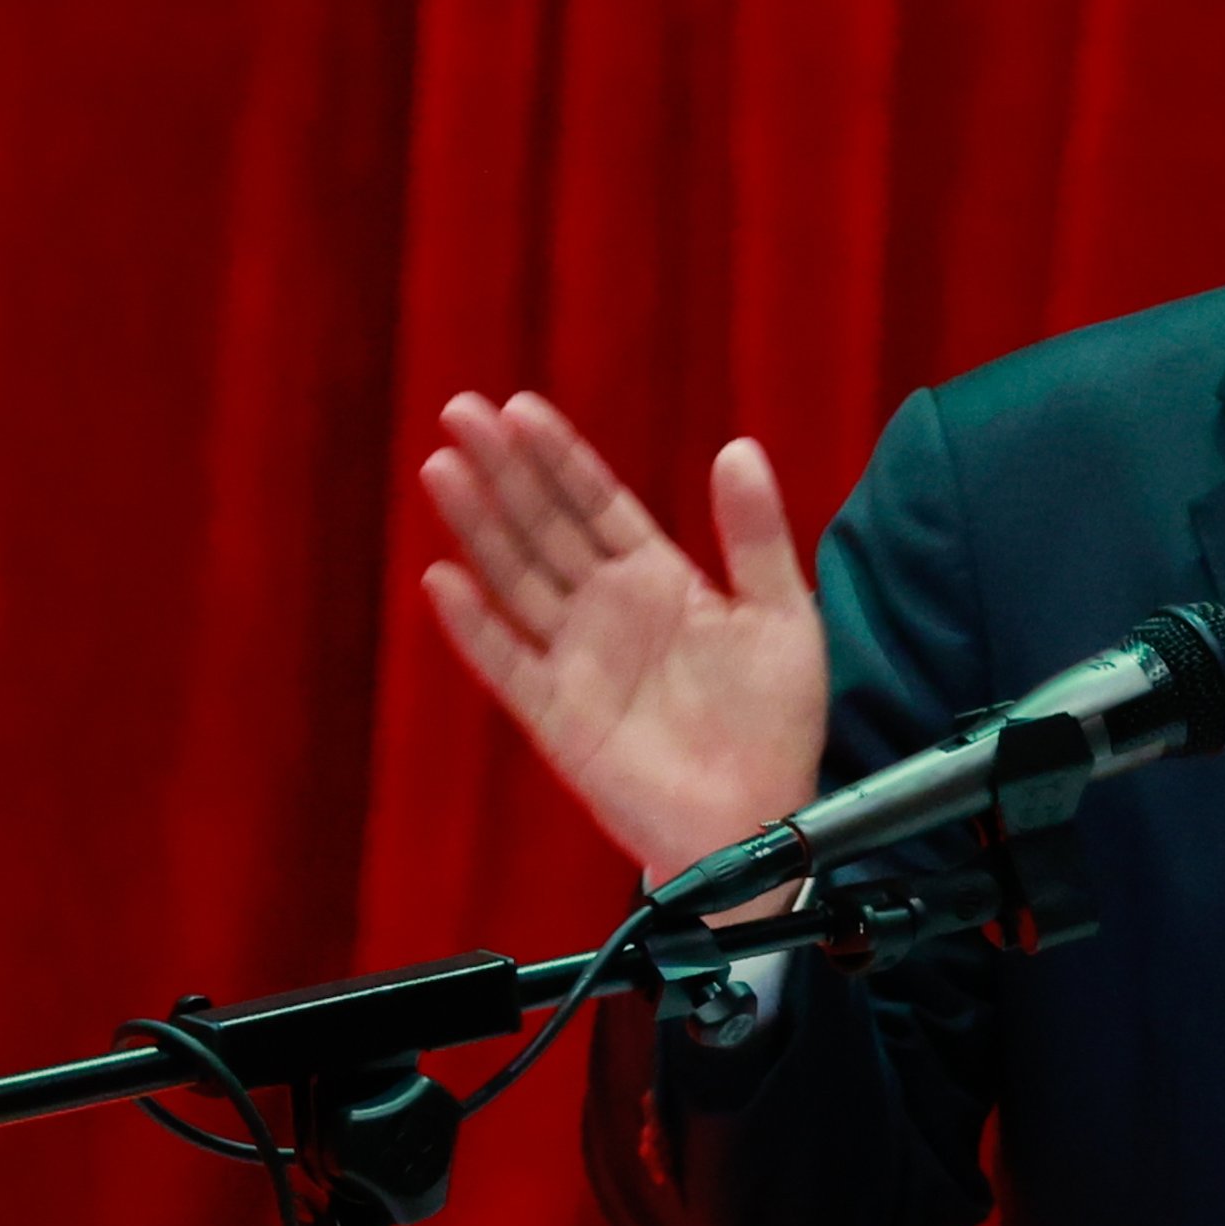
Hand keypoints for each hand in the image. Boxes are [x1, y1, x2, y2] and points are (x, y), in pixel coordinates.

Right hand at [418, 393, 829, 900]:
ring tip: (443, 470)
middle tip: (459, 412)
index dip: (558, 455)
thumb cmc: (773, 720)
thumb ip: (755, 535)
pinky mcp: (558, 715)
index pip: (596, 501)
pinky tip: (443, 581)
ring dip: (479, 526)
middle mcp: (606, 610)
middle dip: (502, 469)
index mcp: (657, 578)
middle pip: (543, 525)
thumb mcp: (781, 613)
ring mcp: (576, 659)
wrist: (760, 818)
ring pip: (516, 578)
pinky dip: (474, 626)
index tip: (518, 407)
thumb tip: (738, 447)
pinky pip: (507, 664)